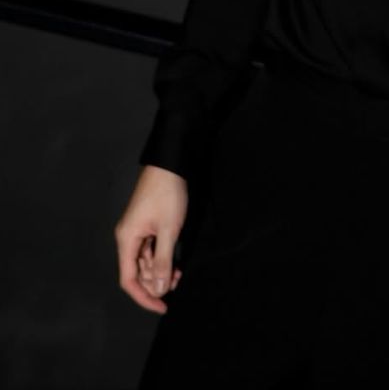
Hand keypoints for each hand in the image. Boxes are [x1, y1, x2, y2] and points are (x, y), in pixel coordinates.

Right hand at [114, 165, 187, 313]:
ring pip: (145, 262)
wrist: (171, 164)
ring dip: (160, 271)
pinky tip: (175, 261)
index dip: (144, 296)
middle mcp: (127, 237)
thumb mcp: (169, 230)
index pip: (128, 280)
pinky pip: (150, 250)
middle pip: (137, 272)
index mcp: (126, 240)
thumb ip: (163, 262)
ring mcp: (136, 231)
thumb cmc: (167, 194)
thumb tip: (158, 290)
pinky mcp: (146, 225)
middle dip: (155, 282)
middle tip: (176, 282)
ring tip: (179, 272)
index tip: (162, 306)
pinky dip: (161, 258)